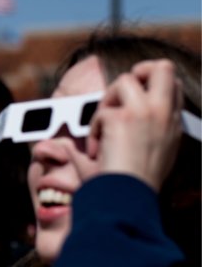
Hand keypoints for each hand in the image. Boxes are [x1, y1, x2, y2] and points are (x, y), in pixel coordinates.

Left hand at [86, 59, 182, 190]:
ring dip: (107, 102)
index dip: (151, 85)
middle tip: (120, 91)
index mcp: (173, 124)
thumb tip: (97, 129)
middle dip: (138, 70)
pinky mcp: (123, 117)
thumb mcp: (144, 160)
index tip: (131, 101)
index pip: (171, 86)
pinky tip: (97, 151)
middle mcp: (165, 114)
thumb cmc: (134, 187)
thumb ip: (134, 136)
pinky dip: (94, 130)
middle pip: (163, 67)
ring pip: (124, 80)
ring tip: (103, 129)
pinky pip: (101, 112)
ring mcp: (146, 112)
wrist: (129, 199)